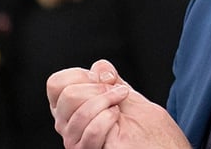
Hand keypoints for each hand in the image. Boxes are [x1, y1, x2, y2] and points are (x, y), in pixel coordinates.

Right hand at [48, 60, 190, 148]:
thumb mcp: (123, 94)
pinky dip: (108, 119)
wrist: (155, 145)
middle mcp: (65, 124)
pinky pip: (92, 131)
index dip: (80, 76)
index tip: (103, 80)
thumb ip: (109, 80)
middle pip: (68, 95)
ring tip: (120, 106)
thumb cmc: (140, 123)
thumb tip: (100, 68)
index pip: (56, 84)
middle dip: (98, 89)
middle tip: (116, 93)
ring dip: (107, 102)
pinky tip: (117, 118)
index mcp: (70, 106)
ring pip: (80, 112)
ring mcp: (74, 140)